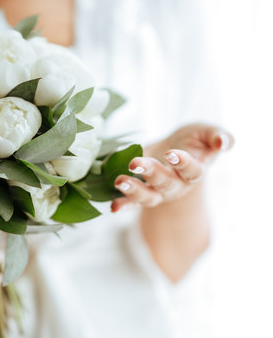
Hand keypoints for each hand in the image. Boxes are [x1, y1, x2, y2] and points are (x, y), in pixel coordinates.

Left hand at [111, 123, 233, 211]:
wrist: (173, 150)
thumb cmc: (193, 140)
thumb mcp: (206, 132)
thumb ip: (218, 136)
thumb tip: (224, 143)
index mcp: (194, 172)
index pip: (192, 171)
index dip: (183, 163)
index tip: (171, 153)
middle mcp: (176, 186)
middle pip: (165, 184)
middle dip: (150, 173)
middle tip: (135, 162)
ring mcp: (157, 192)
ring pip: (147, 197)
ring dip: (133, 191)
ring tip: (119, 181)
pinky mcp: (140, 191)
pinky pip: (131, 203)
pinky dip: (122, 205)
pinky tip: (112, 205)